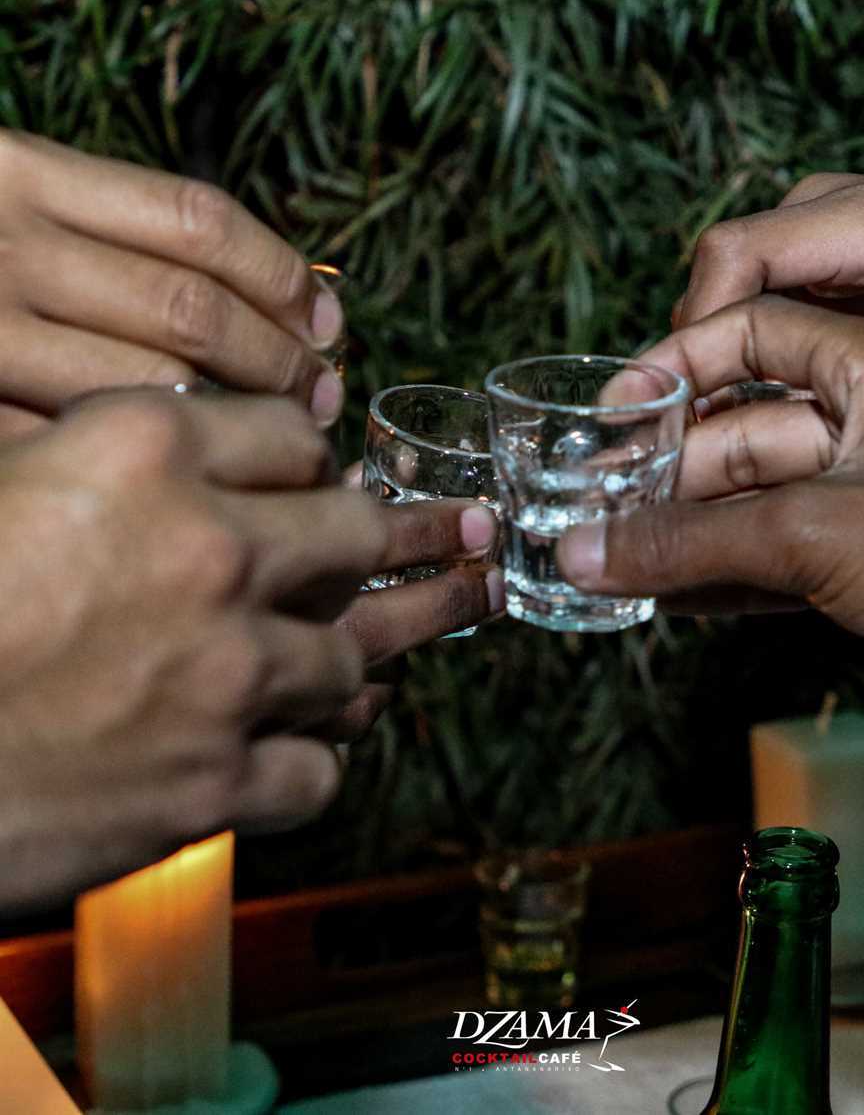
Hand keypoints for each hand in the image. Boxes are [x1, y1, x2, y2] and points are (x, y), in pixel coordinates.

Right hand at [0, 129, 343, 438]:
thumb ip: (105, 222)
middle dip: (277, 360)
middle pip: (191, 309)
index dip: (283, 278)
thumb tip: (260, 288)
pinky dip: (160, 448)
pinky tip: (194, 459)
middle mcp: (3, 242)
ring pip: (153, 381)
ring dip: (237, 415)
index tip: (327, 323)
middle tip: (320, 394)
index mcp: (23, 171)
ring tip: (280, 433)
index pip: (198, 221)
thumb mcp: (11, 193)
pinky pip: (91, 435)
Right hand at [0, 391, 499, 909]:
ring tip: (447, 615)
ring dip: (386, 641)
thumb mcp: (1, 479)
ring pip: (351, 649)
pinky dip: (320, 752)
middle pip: (355, 526)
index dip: (312, 453)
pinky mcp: (215, 781)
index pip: (287, 431)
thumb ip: (97, 454)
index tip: (330, 471)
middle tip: (469, 531)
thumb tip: (184, 452)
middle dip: (417, 529)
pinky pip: (317, 765)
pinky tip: (324, 739)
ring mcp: (224, 670)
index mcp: (140, 451)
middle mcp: (206, 549)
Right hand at [557, 296, 863, 680]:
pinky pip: (781, 539)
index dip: (678, 360)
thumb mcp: (812, 534)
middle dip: (669, 466)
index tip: (615, 407)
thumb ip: (686, 543)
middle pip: (741, 419)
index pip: (753, 325)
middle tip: (599, 502)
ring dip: (689, 524)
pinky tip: (673, 595)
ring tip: (619, 555)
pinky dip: (728, 565)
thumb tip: (580, 553)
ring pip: (755, 489)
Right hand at [673, 152, 863, 430]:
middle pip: (717, 272)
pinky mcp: (820, 245)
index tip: (677, 400)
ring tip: (697, 430)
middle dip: (691, 353)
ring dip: (712, 354)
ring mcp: (821, 221)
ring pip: (729, 285)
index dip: (696, 327)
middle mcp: (833, 208)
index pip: (736, 254)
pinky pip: (755, 292)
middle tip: (670, 432)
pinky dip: (739, 348)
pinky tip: (739, 411)